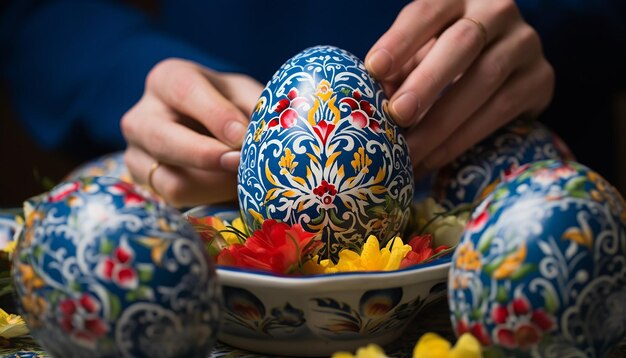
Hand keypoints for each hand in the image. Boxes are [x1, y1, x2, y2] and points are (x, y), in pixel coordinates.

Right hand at [121, 58, 262, 206]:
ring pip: (172, 181)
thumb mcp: (246, 98)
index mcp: (168, 80)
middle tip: (242, 164)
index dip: (215, 114)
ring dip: (215, 185)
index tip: (242, 136)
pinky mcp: (145, 189)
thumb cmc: (231, 110)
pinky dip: (210, 199)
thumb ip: (258, 109)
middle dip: (207, 156)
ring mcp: (136, 156)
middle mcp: (141, 116)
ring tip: (244, 180)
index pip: (185, 90)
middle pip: (163, 139)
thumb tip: (271, 130)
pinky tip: (229, 190)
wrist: (211, 137)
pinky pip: (177, 202)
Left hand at [365, 0, 553, 175]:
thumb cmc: (442, 60)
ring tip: (409, 151)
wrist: (504, 69)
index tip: (374, 69)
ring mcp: (524, 42)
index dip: (401, 40)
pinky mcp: (541, 78)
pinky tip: (435, 157)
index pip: (427, 11)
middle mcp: (496, 10)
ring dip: (442, 120)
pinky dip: (463, 137)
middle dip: (427, 81)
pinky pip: (502, 109)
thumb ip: (396, 71)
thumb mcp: (417, 56)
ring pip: (486, 78)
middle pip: (462, 42)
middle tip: (398, 114)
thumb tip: (367, 103)